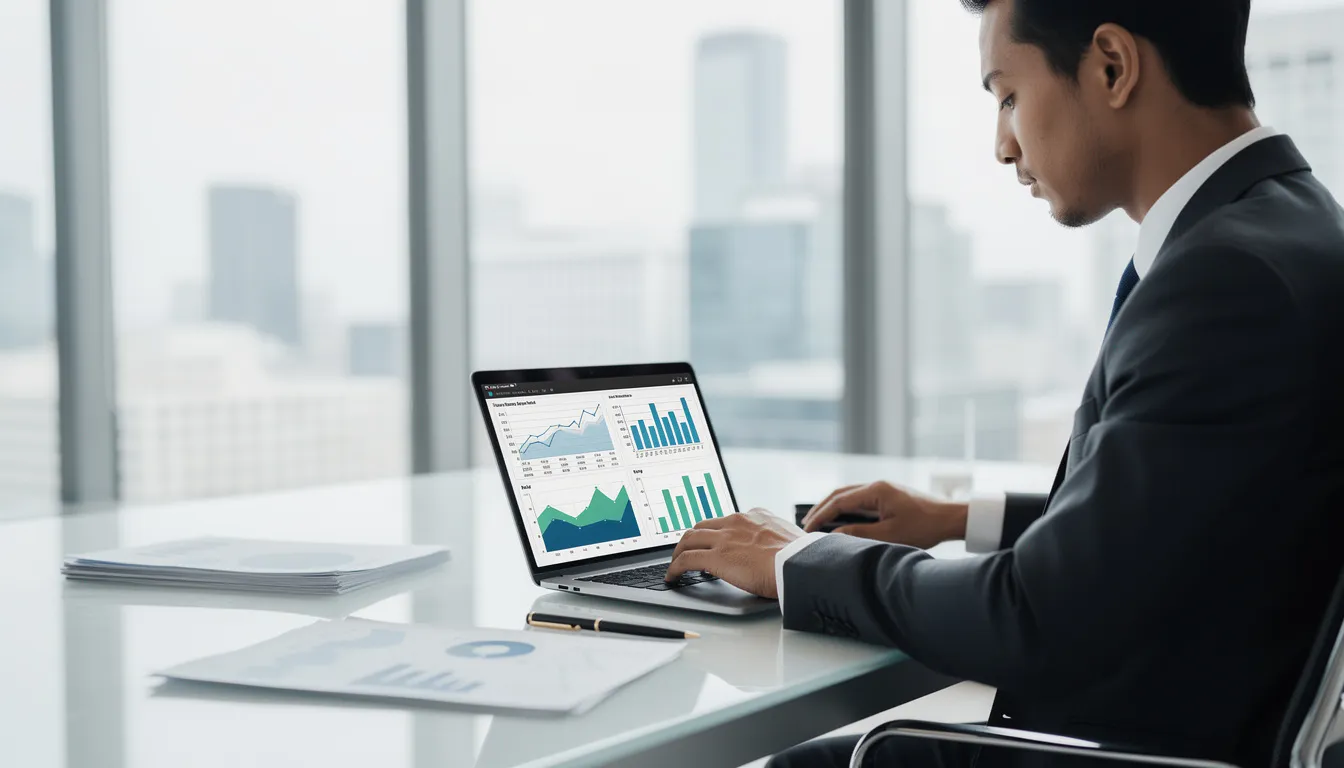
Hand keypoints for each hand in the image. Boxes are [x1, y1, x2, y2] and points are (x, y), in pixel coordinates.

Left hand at [665, 508, 800, 598]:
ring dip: (679, 551)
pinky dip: (675, 567)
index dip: (715, 531)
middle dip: (692, 538)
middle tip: (687, 550)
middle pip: (702, 525)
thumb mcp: (789, 539)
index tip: (712, 540)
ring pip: (689, 538)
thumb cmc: (802, 558)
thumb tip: (780, 553)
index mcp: (756, 516)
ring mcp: (724, 537)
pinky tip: (673, 576)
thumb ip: (777, 541)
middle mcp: (737, 521)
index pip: (727, 520)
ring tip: (675, 564)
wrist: (801, 564)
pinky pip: (686, 559)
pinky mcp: (716, 556)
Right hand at [800, 481, 967, 548]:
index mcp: (875, 490)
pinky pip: (860, 499)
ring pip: (849, 495)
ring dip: (832, 508)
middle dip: (821, 509)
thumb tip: (833, 535)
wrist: (951, 518)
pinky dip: (845, 509)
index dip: (820, 516)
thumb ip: (859, 534)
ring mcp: (883, 489)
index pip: (838, 501)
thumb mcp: (889, 535)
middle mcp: (876, 485)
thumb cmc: (924, 527)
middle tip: (806, 525)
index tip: (807, 529)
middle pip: (840, 494)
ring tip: (818, 523)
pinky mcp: (888, 495)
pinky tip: (841, 521)